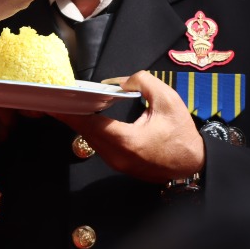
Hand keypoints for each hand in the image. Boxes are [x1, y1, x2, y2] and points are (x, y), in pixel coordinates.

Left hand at [51, 71, 203, 182]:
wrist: (195, 164)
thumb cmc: (182, 135)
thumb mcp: (167, 100)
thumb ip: (142, 83)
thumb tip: (118, 82)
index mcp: (128, 141)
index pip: (90, 125)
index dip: (70, 113)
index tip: (54, 104)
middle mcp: (119, 157)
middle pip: (86, 133)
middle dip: (72, 115)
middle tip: (59, 99)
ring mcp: (119, 165)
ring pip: (92, 141)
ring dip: (82, 124)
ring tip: (72, 105)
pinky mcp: (121, 166)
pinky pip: (101, 146)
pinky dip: (94, 132)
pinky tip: (90, 119)